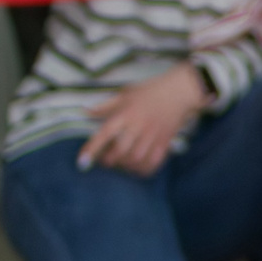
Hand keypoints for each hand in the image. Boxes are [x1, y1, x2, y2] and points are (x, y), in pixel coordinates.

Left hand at [80, 63, 206, 174]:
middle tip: (106, 161)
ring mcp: (153, 135)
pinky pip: (154, 162)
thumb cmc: (150, 91)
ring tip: (122, 164)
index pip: (104, 134)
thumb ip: (106, 105)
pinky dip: (145, 169)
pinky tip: (139, 169)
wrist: (179, 92)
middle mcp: (138, 126)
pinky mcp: (165, 141)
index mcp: (125, 113)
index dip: (92, 149)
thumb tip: (86, 111)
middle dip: (110, 161)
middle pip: (120, 151)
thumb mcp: (125, 94)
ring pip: (136, 159)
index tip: (82, 162)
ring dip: (126, 166)